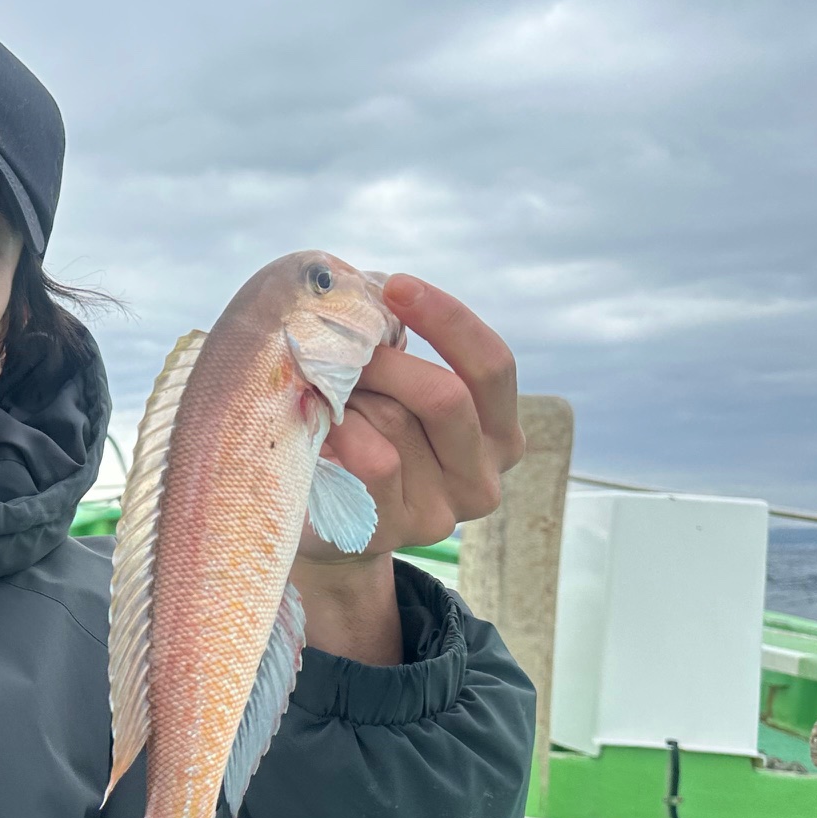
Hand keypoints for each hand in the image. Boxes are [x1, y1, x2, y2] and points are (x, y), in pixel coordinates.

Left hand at [290, 275, 523, 661]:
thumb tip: (371, 296)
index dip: (448, 318)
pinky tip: (317, 432)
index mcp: (499, 434)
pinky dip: (337, 433)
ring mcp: (443, 513)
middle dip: (384, 363)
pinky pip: (370, 461)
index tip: (397, 285)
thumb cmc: (361, 438)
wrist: (325, 524)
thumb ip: (402, 355)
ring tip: (321, 400)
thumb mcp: (394, 393)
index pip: (493, 366)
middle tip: (336, 353)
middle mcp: (484, 478)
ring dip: (349, 399)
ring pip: (397, 425)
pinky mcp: (395, 532)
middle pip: (445, 395)